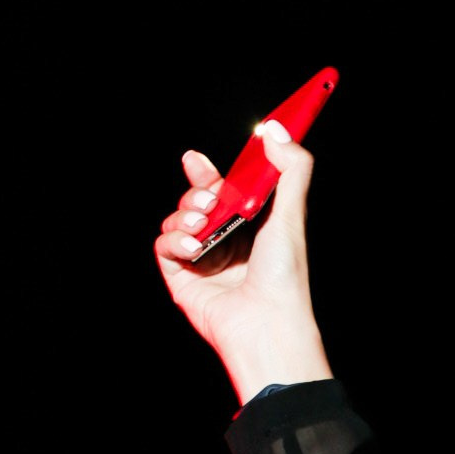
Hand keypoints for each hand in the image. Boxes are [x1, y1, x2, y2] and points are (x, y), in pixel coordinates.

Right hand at [152, 125, 331, 404]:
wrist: (266, 322)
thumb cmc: (284, 276)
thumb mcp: (291, 213)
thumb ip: (291, 169)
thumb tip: (275, 131)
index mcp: (251, 228)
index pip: (222, 192)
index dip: (206, 174)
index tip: (195, 159)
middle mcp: (226, 243)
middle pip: (195, 201)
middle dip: (196, 192)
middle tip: (209, 200)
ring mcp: (203, 262)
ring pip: (176, 220)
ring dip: (184, 214)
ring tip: (202, 224)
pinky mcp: (182, 279)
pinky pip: (164, 246)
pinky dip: (174, 241)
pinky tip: (194, 249)